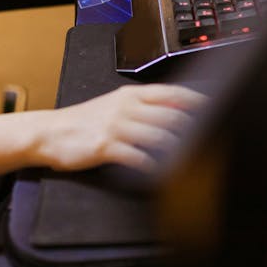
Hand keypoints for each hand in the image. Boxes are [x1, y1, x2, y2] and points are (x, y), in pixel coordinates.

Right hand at [39, 83, 207, 173]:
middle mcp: (126, 107)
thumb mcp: (114, 105)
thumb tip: (177, 112)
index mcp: (130, 95)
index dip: (197, 102)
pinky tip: (163, 172)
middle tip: (210, 139)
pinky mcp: (106, 146)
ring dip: (179, 148)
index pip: (172, 94)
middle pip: (171, 115)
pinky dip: (154, 165)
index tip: (216, 110)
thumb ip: (144, 107)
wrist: (49, 133)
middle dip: (195, 128)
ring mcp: (116, 126)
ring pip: (159, 136)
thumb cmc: (83, 122)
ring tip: (193, 158)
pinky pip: (138, 156)